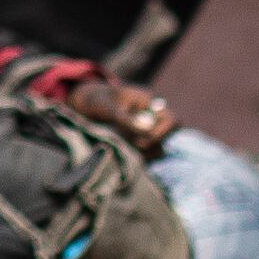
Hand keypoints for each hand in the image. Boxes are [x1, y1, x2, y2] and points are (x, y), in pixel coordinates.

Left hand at [54, 76, 178, 154]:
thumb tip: (146, 130)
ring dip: (142, 153)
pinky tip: (121, 152)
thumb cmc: (96, 101)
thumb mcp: (108, 108)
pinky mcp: (139, 142)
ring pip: (157, 149)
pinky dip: (136, 157)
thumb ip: (126, 119)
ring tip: (122, 146)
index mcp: (149, 102)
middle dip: (151, 145)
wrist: (85, 104)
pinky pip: (147, 156)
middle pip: (167, 137)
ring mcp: (147, 130)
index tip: (143, 141)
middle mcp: (153, 117)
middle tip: (132, 146)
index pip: (173, 119)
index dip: (163, 132)